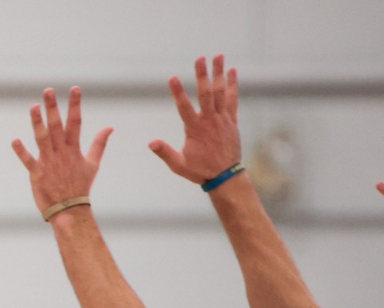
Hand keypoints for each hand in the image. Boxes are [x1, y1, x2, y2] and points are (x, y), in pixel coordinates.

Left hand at [12, 87, 111, 219]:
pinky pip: (28, 161)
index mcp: (74, 149)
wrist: (70, 210)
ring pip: (42, 139)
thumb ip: (99, 144)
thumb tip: (110, 127)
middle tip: (48, 91)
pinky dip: (21, 151)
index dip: (75, 105)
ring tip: (33, 107)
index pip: (75, 122)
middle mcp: (61, 153)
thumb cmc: (80, 187)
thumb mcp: (92, 164)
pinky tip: (14, 140)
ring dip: (37, 123)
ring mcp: (49, 162)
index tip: (74, 89)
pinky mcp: (37, 173)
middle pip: (57, 126)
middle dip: (53, 108)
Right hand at [149, 54, 241, 184]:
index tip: (172, 78)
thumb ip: (165, 152)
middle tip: (200, 58)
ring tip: (218, 56)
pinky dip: (232, 85)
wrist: (225, 176)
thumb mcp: (179, 164)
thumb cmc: (200, 171)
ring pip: (221, 92)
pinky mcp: (231, 120)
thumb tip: (151, 142)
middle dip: (202, 75)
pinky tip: (231, 71)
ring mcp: (222, 119)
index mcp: (195, 129)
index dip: (178, 92)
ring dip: (219, 73)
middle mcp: (210, 120)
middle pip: (206, 93)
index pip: (184, 107)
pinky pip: (232, 99)